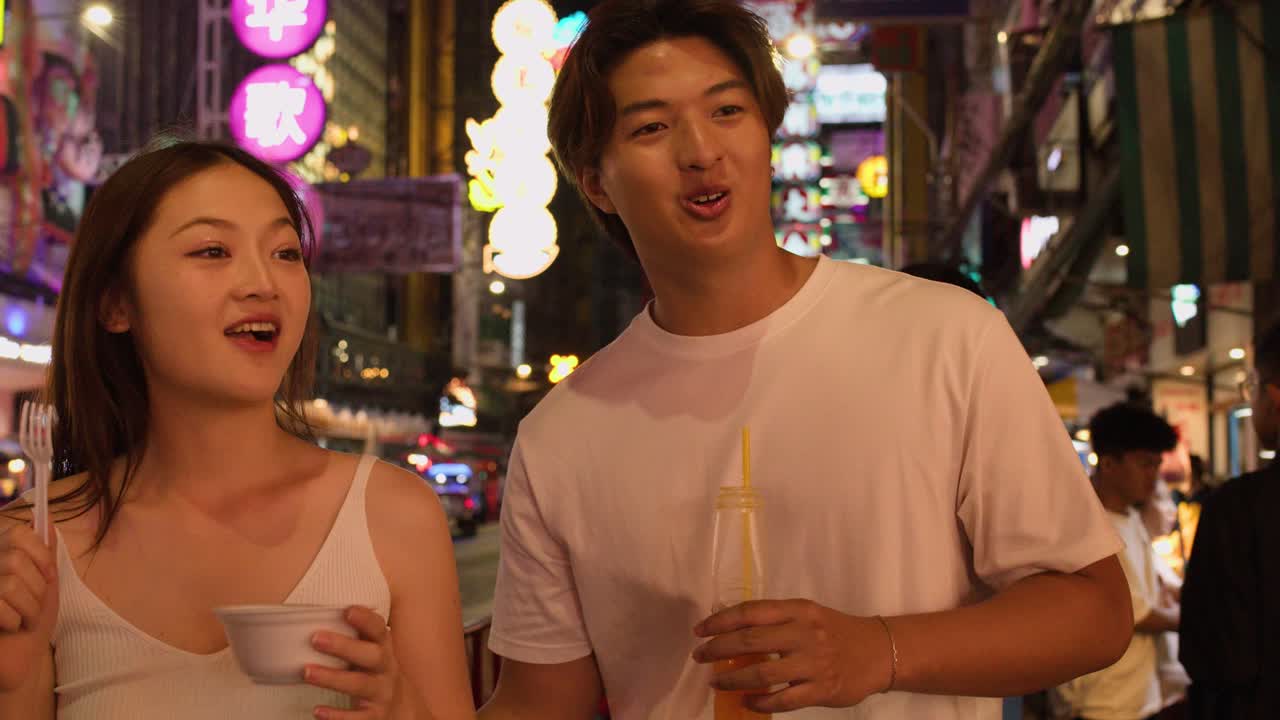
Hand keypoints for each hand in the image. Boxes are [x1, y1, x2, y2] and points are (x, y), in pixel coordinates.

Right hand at [0, 521, 58, 690]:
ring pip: (10, 584)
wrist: (23, 658)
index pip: (18, 532)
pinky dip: (14, 620)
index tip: (49, 575)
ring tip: (25, 618)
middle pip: (15, 560)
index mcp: (1, 555)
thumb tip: (45, 517)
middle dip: (36, 587)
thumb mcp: (46, 583)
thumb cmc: (34, 619)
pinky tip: (11, 627)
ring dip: (28, 607)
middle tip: (33, 604)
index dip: (40, 554)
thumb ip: (44, 552)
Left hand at [305, 606, 417, 719]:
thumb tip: (314, 616)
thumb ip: (355, 637)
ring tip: (307, 672)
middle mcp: (386, 670)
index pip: (379, 630)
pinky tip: (318, 711)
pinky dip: (338, 716)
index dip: (366, 620)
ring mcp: (381, 694)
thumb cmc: (374, 673)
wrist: (401, 708)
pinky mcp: (374, 717)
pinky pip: (357, 718)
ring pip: (360, 685)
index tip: (347, 611)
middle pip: (372, 656)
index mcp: (384, 649)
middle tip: (316, 638)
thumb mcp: (372, 653)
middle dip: (345, 646)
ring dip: (333, 678)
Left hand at [692, 599, 892, 712]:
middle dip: (718, 649)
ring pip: (763, 673)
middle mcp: (804, 633)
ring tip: (716, 682)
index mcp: (798, 610)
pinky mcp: (821, 689)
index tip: (700, 631)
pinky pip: (783, 699)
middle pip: (751, 640)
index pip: (751, 612)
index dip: (720, 621)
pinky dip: (760, 702)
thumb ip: (775, 619)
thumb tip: (731, 629)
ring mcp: (814, 663)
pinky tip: (747, 702)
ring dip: (733, 679)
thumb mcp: (807, 614)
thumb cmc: (835, 630)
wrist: (878, 651)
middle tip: (700, 657)